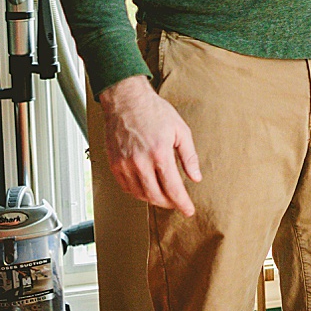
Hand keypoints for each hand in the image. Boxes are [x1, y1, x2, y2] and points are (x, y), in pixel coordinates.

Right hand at [97, 74, 201, 215]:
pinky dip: (137, 192)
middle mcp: (140, 162)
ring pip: (140, 194)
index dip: (182, 203)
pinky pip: (126, 187)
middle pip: (155, 196)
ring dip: (153, 199)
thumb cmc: (154, 111)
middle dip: (169, 204)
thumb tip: (196, 177)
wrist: (126, 100)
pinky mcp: (114, 164)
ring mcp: (125, 164)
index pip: (173, 189)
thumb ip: (189, 156)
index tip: (188, 211)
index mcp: (160, 154)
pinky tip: (146, 188)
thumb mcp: (180, 130)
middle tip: (177, 203)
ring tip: (164, 196)